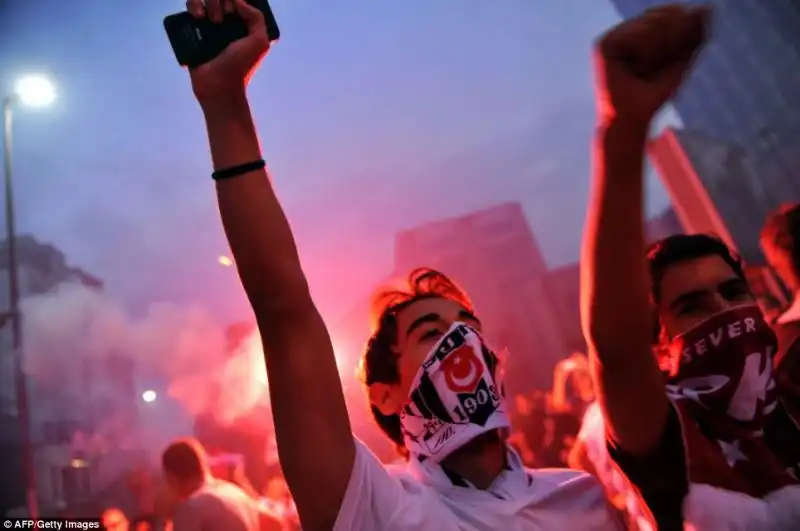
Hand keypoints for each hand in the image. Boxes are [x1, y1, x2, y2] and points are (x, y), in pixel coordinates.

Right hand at [186, 0, 270, 106]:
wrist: (218, 84)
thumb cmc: (241, 66)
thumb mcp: (260, 41)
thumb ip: (257, 17)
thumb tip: (239, 1)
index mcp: (244, 24)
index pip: (237, 1)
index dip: (235, 1)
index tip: (233, 10)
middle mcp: (227, 22)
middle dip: (221, 2)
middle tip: (221, 20)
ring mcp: (209, 25)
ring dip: (208, 3)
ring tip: (210, 21)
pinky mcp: (192, 29)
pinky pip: (190, 6)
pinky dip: (193, 6)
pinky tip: (197, 17)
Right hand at [593, 3, 709, 128]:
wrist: (633, 118)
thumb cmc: (655, 93)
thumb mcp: (682, 59)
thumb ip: (695, 34)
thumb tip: (707, 6)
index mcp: (642, 30)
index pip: (672, 12)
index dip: (681, 33)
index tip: (669, 60)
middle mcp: (626, 29)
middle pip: (664, 14)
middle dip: (671, 42)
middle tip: (654, 68)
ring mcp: (614, 35)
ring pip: (654, 22)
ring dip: (658, 51)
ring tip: (643, 70)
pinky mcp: (605, 45)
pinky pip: (639, 33)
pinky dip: (645, 53)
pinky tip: (634, 68)